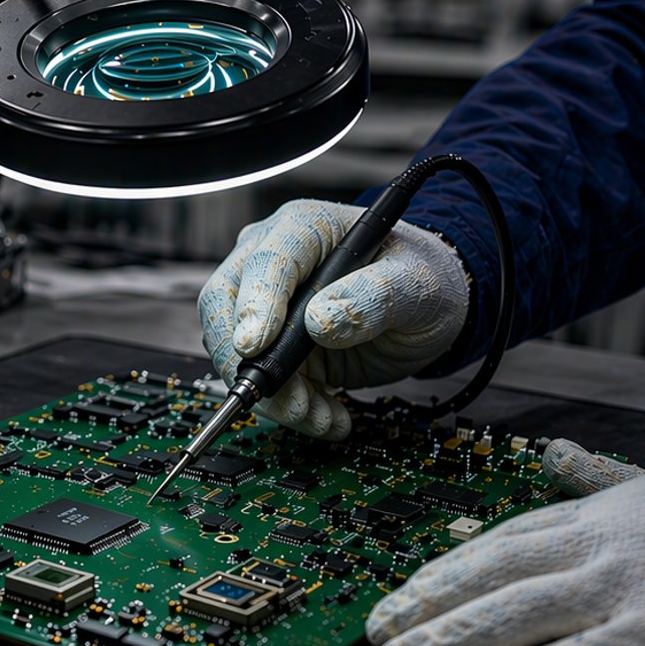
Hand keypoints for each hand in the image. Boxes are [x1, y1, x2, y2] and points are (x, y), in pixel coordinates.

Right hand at [197, 199, 468, 438]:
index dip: (256, 303)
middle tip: (286, 399)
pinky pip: (257, 379)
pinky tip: (326, 415)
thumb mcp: (415, 284)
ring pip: (233, 349)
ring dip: (273, 394)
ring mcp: (263, 303)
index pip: (265, 262)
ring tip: (324, 417)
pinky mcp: (268, 344)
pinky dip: (286, 406)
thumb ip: (374, 296)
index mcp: (304, 228)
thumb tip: (320, 321)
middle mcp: (270, 260)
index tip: (254, 345)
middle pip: (225, 303)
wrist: (420, 310)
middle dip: (246, 360)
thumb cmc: (418, 280)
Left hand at [366, 442, 644, 645]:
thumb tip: (557, 456)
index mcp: (620, 511)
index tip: (398, 593)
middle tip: (377, 634)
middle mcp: (619, 545)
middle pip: (495, 573)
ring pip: (512, 617)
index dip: (444, 569)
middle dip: (427, 606)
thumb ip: (611, 485)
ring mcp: (635, 596)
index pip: (508, 537)